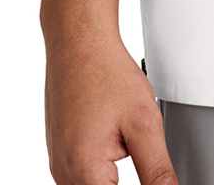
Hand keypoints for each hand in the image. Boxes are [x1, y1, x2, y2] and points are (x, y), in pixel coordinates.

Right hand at [43, 35, 177, 184]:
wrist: (79, 42)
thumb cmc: (106, 72)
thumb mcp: (145, 122)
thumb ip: (156, 169)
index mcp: (83, 170)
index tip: (152, 177)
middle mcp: (63, 172)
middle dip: (125, 178)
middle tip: (136, 145)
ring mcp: (58, 163)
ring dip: (110, 176)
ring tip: (123, 136)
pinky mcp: (58, 153)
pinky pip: (80, 174)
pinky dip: (99, 166)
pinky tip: (112, 136)